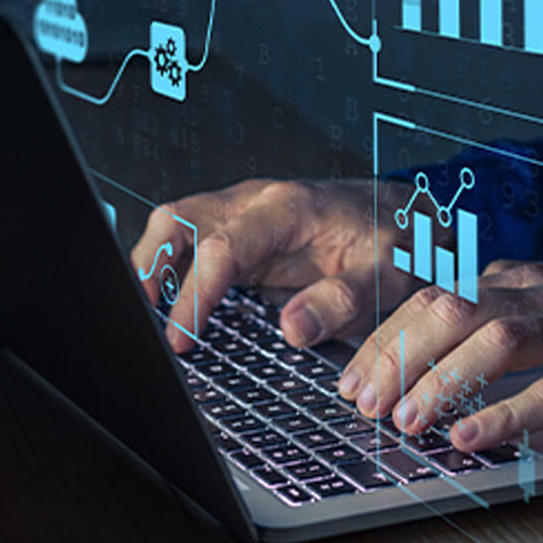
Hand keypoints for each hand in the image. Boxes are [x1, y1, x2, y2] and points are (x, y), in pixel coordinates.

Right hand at [130, 177, 423, 351]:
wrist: (405, 217)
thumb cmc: (394, 241)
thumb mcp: (384, 276)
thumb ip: (341, 301)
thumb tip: (292, 328)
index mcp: (288, 208)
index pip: (224, 245)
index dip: (195, 294)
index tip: (181, 338)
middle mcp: (257, 205)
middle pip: (180, 219)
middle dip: (147, 265)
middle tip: (137, 321)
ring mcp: (245, 218)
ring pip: (177, 228)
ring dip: (151, 268)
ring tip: (142, 320)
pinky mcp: (242, 237)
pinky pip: (193, 248)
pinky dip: (171, 274)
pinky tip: (167, 311)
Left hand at [336, 260, 542, 450]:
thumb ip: (491, 325)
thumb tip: (420, 359)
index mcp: (519, 280)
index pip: (435, 295)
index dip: (386, 336)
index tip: (351, 377)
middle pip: (454, 306)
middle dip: (399, 354)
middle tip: (364, 402)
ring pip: (499, 339)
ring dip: (444, 380)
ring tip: (406, 420)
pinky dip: (511, 413)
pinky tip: (474, 438)